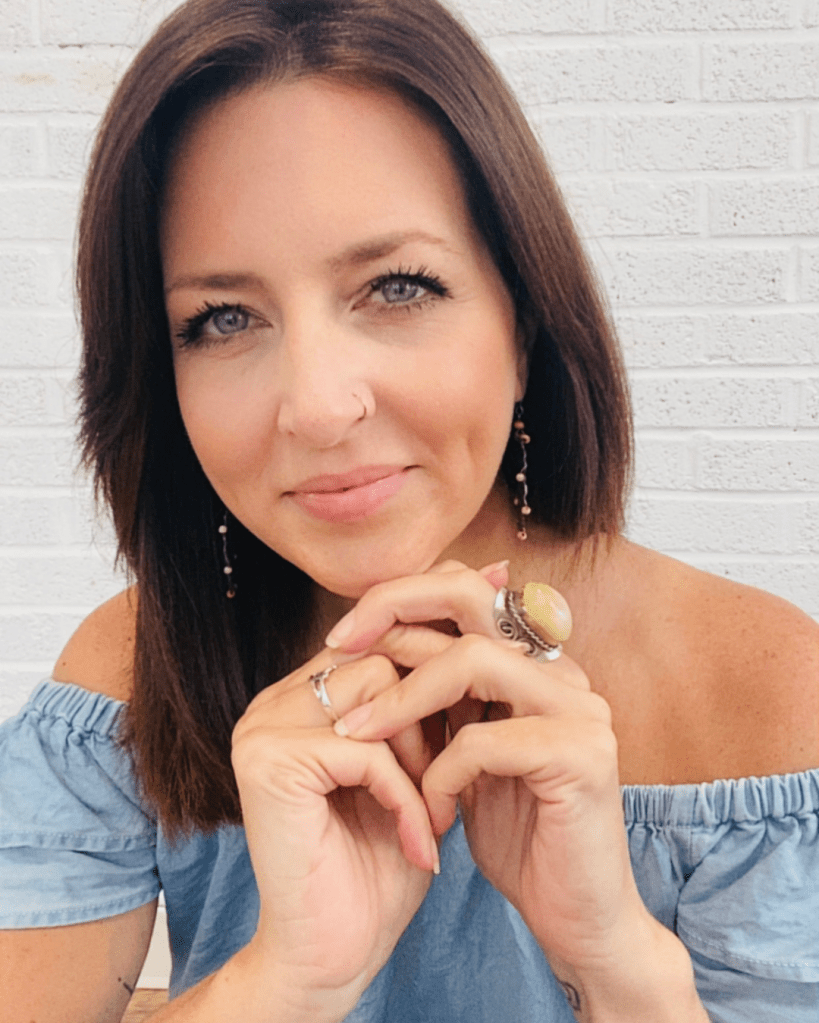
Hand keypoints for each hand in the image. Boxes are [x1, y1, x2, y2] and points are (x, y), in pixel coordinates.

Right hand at [230, 646, 439, 1019]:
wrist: (333, 957)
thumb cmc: (374, 868)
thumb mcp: (408, 770)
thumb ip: (418, 710)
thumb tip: (469, 646)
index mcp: (298, 699)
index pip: (378, 648)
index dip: (431, 685)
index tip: (469, 731)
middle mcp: (272, 703)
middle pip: (382, 659)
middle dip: (429, 718)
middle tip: (445, 784)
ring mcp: (263, 728)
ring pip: (379, 692)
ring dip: (421, 754)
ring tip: (430, 810)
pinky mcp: (271, 761)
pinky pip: (368, 750)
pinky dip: (406, 796)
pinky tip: (417, 841)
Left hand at [325, 561, 653, 972]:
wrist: (580, 919)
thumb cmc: (521, 838)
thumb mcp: (467, 758)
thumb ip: (444, 702)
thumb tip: (379, 645)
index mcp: (538, 664)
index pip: (466, 592)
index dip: (399, 600)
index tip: (342, 637)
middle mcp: (564, 672)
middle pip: (471, 596)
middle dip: (393, 611)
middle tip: (338, 648)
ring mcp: (580, 709)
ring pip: (474, 660)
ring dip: (403, 697)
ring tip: (357, 735)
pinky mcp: (582, 756)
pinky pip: (485, 741)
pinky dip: (442, 772)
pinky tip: (430, 809)